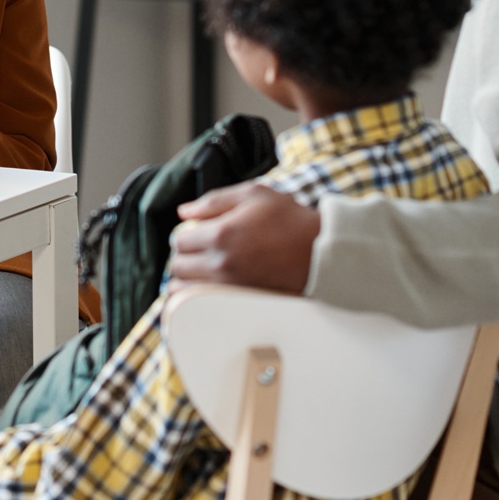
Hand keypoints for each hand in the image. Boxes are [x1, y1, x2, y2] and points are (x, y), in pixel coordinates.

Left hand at [169, 180, 321, 293]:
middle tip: (198, 251)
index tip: (195, 234)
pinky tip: (206, 287)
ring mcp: (230, 286)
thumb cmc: (289, 218)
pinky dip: (198, 297)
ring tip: (201, 270)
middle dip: (184, 257)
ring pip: (185, 289)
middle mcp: (221, 263)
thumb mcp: (253, 194)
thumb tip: (184, 211)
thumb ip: (213, 201)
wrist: (320, 250)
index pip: (179, 241)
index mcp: (220, 234)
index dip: (184, 236)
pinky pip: (203, 304)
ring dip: (187, 279)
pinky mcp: (240, 301)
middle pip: (178, 267)